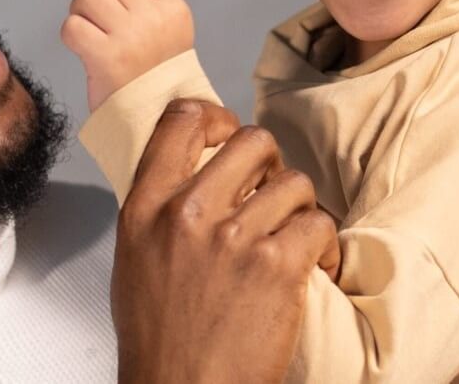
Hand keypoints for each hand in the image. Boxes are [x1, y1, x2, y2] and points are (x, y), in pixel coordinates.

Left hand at [61, 0, 194, 110]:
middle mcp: (156, 19)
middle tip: (99, 19)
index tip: (118, 1)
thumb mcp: (169, 32)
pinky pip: (72, 26)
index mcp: (175, 9)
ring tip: (91, 32)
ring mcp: (132, 38)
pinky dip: (71, 36)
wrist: (156, 123)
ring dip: (80, 11)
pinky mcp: (107, 59)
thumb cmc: (153, 75)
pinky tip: (84, 50)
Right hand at [112, 100, 339, 383]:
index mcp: (145, 208)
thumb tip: (192, 177)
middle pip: (251, 140)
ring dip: (300, 210)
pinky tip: (311, 267)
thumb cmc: (160, 341)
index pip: (180, 119)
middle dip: (270, 165)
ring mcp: (234, 238)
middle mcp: (187, 215)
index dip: (215, 117)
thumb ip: (160, 211)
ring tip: (292, 240)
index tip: (228, 134)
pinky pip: (319, 224)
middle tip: (270, 194)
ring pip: (294, 182)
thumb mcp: (134, 261)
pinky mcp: (277, 266)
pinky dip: (324, 246)